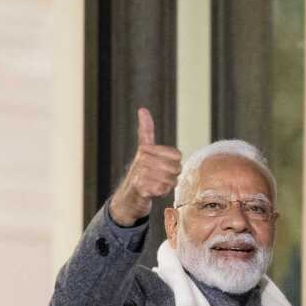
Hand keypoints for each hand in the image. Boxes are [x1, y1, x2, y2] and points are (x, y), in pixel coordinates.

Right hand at [108, 107, 182, 225]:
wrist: (128, 196)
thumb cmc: (140, 171)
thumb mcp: (143, 149)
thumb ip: (145, 130)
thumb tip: (142, 109)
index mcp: (146, 150)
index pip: (176, 155)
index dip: (175, 162)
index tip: (166, 163)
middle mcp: (142, 160)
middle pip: (176, 168)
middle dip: (172, 175)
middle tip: (163, 177)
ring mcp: (141, 174)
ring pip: (171, 180)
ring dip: (167, 185)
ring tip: (158, 184)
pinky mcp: (141, 189)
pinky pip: (163, 190)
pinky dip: (162, 193)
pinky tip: (155, 191)